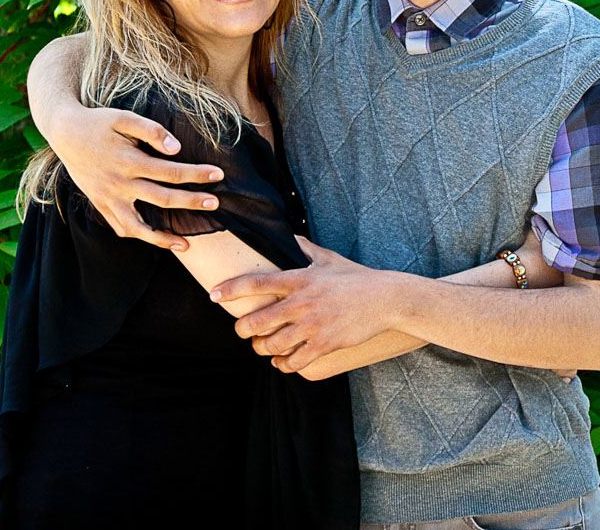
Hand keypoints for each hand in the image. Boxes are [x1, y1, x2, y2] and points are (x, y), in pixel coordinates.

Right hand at [47, 105, 223, 251]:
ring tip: (186, 244)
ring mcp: (107, 198)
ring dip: (163, 237)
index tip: (218, 174)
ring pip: (138, 226)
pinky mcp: (100, 204)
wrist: (64, 132)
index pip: (171, 172)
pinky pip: (120, 227)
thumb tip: (177, 149)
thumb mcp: (124, 117)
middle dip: (192, 202)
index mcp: (128, 162)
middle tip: (216, 203)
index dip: (197, 174)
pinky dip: (138, 236)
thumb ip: (152, 131)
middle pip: (163, 199)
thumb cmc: (98, 122)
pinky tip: (154, 239)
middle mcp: (118, 184)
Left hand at [212, 237, 408, 373]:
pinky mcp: (325, 345)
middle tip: (244, 331)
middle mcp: (301, 303)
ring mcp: (312, 326)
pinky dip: (283, 364)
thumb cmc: (355, 277)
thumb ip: (303, 248)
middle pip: (255, 322)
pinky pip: (293, 362)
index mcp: (298, 279)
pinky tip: (282, 361)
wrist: (386, 299)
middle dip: (243, 330)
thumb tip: (286, 235)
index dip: (229, 289)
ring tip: (263, 347)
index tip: (213, 295)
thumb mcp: (327, 257)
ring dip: (262, 349)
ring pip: (271, 346)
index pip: (255, 283)